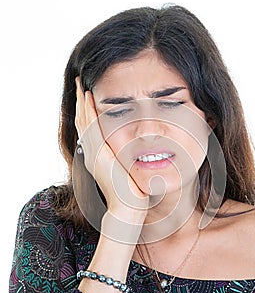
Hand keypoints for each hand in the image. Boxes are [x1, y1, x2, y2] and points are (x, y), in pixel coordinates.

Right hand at [75, 77, 148, 215]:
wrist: (128, 207)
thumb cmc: (132, 194)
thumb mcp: (127, 172)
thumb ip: (127, 161)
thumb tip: (138, 154)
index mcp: (97, 157)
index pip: (90, 130)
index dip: (87, 113)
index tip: (88, 98)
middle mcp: (91, 153)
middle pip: (82, 122)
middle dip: (80, 103)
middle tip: (79, 85)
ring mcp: (93, 152)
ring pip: (83, 121)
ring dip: (82, 102)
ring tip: (80, 85)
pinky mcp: (99, 152)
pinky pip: (91, 126)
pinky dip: (89, 111)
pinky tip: (89, 97)